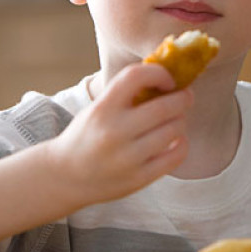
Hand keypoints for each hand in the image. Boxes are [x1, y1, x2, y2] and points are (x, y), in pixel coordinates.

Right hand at [46, 63, 192, 207]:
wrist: (66, 176)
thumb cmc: (87, 135)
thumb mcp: (97, 108)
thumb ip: (125, 94)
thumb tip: (165, 75)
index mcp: (102, 109)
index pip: (136, 76)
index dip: (159, 73)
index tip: (168, 80)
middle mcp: (113, 132)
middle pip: (165, 106)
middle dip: (183, 98)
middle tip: (185, 97)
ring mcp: (127, 158)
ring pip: (173, 130)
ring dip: (181, 120)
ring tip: (176, 120)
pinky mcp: (138, 178)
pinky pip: (175, 156)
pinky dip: (182, 144)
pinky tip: (176, 140)